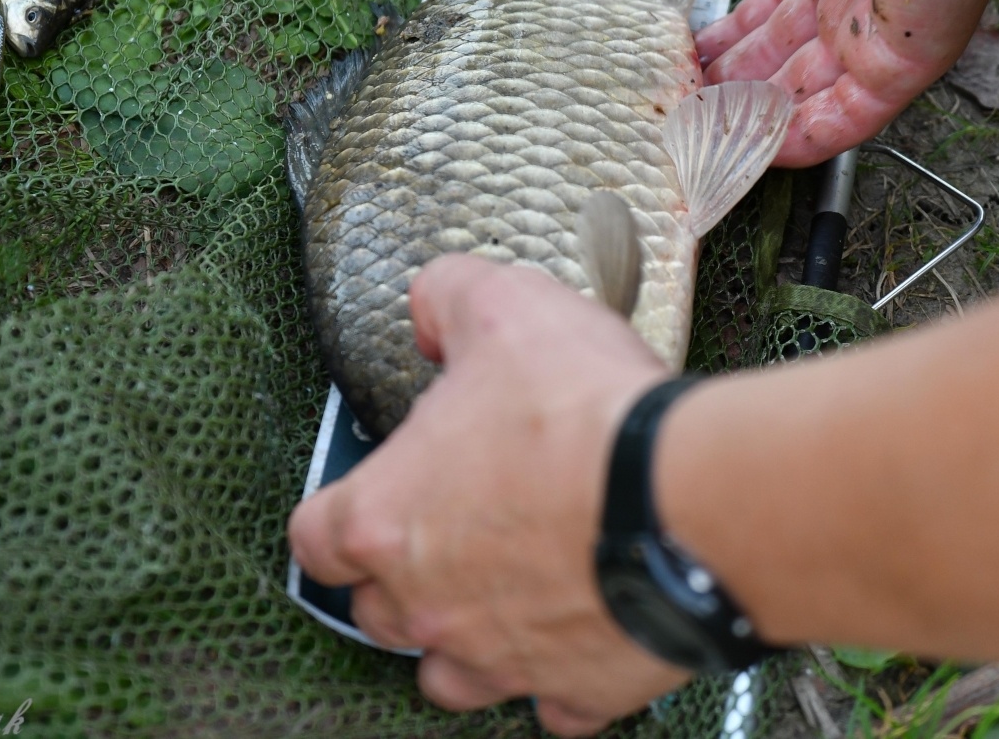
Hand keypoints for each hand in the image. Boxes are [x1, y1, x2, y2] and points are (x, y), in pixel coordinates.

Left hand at [288, 255, 688, 735]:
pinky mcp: (575, 687)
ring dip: (464, 637)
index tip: (363, 498)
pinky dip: (557, 676)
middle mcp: (429, 603)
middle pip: (376, 612)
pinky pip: (549, 704)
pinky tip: (578, 630)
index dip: (336, 514)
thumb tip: (430, 309)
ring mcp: (499, 655)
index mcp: (388, 518)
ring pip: (449, 675)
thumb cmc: (586, 417)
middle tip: (448, 531)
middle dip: (401, 577)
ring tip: (501, 591)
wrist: (684, 499)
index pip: (315, 537)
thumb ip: (447, 300)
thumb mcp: (502, 307)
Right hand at [600, 0, 998, 166]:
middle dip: (731, 86)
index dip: (722, 35)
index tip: (673, 60)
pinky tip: (749, 155)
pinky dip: (802, 142)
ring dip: (755, 122)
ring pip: (813, 92)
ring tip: (695, 144)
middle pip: (787, 53)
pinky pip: (853, 116)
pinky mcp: (908, 52)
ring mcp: (884, 13)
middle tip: (676, 112)